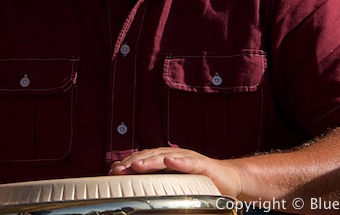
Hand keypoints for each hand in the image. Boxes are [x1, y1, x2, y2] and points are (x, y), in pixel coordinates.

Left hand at [109, 147, 242, 197]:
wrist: (228, 179)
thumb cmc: (198, 181)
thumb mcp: (174, 181)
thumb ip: (156, 180)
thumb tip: (131, 184)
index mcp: (164, 159)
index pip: (142, 159)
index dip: (127, 164)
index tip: (111, 172)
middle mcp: (174, 155)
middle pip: (149, 156)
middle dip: (132, 162)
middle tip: (118, 170)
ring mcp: (188, 158)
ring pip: (165, 158)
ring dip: (150, 161)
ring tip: (136, 166)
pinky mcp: (203, 165)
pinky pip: (190, 163)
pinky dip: (180, 162)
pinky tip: (171, 161)